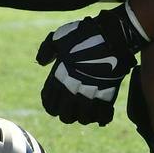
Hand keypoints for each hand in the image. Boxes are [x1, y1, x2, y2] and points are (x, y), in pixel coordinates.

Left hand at [36, 4, 147, 126]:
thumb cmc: (84, 34)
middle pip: (65, 116)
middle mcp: (74, 87)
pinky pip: (103, 115)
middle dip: (66, 115)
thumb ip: (47, 50)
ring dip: (83, 117)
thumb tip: (41, 62)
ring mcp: (91, 92)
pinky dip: (101, 118)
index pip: (49, 103)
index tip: (55, 104)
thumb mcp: (58, 37)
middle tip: (70, 110)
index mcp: (60, 76)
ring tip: (85, 112)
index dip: (51, 106)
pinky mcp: (109, 93)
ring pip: (83, 119)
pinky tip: (100, 115)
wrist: (112, 33)